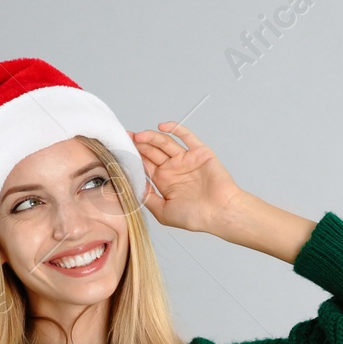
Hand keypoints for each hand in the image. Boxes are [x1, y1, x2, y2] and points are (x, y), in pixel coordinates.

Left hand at [128, 122, 244, 234]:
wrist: (221, 212)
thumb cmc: (196, 217)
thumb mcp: (163, 212)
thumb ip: (148, 198)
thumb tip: (133, 185)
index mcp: (165, 182)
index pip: (145, 165)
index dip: (133, 158)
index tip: (121, 152)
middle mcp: (174, 169)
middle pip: (152, 152)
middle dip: (139, 145)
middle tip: (126, 139)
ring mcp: (186, 160)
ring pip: (165, 143)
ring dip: (151, 137)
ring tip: (139, 136)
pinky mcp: (199, 152)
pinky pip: (186, 136)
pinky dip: (175, 129)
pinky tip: (162, 126)